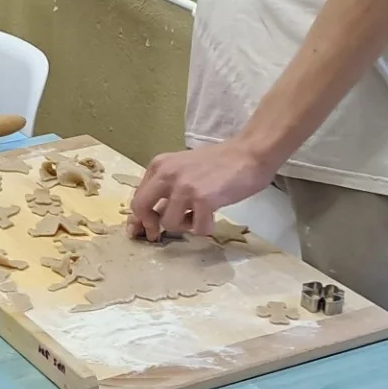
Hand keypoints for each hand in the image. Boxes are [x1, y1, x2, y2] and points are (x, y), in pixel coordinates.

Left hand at [128, 138, 273, 239]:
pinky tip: (213, 216)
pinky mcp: (204, 199)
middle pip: (141, 208)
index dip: (139, 218)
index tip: (144, 230)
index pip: (138, 196)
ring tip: (199, 215)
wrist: (250, 153)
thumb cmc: (220, 162)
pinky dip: (205, 228)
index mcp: (160, 165)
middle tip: (158, 234)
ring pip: (169, 223)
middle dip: (149, 225)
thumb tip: (152, 216)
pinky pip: (197, 229)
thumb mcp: (184, 168)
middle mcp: (167, 174)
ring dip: (184, 226)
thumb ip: (167, 187)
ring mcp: (184, 187)